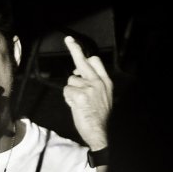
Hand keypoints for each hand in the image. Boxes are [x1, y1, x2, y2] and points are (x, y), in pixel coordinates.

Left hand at [62, 35, 111, 149]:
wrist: (100, 132)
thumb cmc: (98, 117)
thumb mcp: (102, 97)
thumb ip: (92, 84)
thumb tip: (77, 74)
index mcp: (105, 82)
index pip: (95, 62)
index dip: (85, 54)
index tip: (77, 45)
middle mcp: (98, 82)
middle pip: (83, 62)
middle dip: (75, 49)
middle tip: (69, 39)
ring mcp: (89, 88)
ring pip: (71, 81)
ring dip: (71, 91)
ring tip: (79, 103)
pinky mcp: (80, 96)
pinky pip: (67, 91)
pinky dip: (68, 99)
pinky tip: (76, 106)